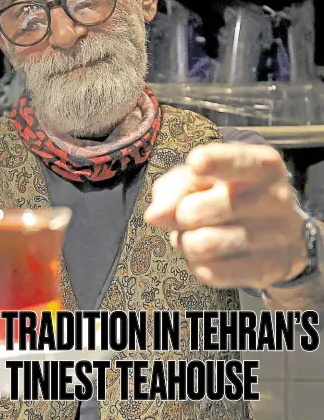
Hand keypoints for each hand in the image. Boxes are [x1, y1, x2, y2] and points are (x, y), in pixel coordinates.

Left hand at [144, 143, 306, 289]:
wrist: (276, 231)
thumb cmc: (227, 194)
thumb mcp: (199, 178)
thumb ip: (174, 188)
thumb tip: (155, 216)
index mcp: (263, 165)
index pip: (237, 162)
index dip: (213, 163)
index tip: (196, 163)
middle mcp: (277, 197)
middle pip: (196, 209)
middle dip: (179, 216)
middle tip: (187, 215)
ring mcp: (279, 234)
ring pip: (202, 244)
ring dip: (186, 243)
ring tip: (197, 235)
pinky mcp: (272, 268)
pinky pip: (213, 272)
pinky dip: (199, 265)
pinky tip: (212, 255)